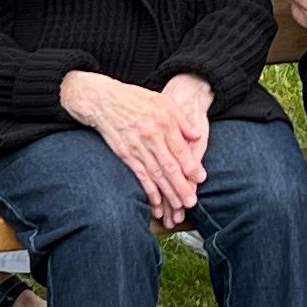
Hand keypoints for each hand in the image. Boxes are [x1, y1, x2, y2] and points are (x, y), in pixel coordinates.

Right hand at [64, 71, 208, 223]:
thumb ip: (182, 119)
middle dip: (181, 186)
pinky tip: (156, 201)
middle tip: (191, 202)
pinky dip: (148, 189)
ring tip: (178, 206)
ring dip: (167, 192)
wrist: (104, 101)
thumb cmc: (137, 100)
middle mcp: (152, 137)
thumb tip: (196, 136)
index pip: (180, 149)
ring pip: (156, 174)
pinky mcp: (125, 155)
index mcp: (164, 123)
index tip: (201, 178)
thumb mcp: (164, 101)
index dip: (191, 166)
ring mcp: (137, 147)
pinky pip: (139, 175)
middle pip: (169, 166)